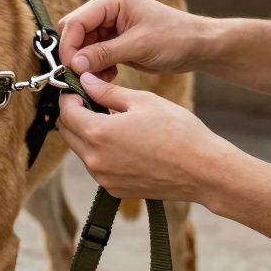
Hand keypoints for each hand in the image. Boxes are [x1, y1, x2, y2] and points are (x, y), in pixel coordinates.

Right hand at [58, 0, 210, 81]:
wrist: (198, 46)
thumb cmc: (175, 37)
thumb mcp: (138, 46)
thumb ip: (103, 54)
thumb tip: (74, 64)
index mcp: (111, 0)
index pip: (76, 21)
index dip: (70, 45)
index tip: (71, 68)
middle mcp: (107, 9)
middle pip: (75, 32)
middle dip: (76, 55)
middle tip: (81, 76)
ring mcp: (110, 24)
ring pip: (83, 46)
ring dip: (87, 64)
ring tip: (99, 78)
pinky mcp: (114, 40)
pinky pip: (94, 54)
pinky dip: (96, 67)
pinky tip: (108, 75)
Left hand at [58, 72, 239, 202]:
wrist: (203, 171)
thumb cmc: (178, 132)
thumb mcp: (142, 101)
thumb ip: (107, 91)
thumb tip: (85, 80)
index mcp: (97, 133)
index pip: (66, 111)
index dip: (70, 96)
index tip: (80, 89)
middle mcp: (94, 159)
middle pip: (68, 132)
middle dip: (75, 115)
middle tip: (94, 103)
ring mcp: (103, 177)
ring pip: (81, 150)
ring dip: (88, 134)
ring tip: (113, 122)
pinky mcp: (114, 189)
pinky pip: (97, 167)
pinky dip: (101, 153)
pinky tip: (124, 144)